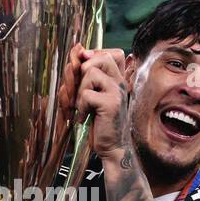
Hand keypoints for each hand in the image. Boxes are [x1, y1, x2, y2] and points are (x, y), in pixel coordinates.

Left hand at [77, 46, 130, 160]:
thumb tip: (78, 53)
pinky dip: (81, 106)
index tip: (84, 72)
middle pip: (100, 57)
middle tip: (82, 92)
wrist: (112, 147)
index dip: (95, 56)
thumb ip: (87, 77)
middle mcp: (121, 82)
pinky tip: (85, 116)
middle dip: (83, 72)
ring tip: (84, 106)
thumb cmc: (99, 122)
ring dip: (80, 90)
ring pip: (90, 72)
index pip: (111, 53)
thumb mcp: (93, 95)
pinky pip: (87, 94)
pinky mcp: (111, 104)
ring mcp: (118, 92)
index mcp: (119, 79)